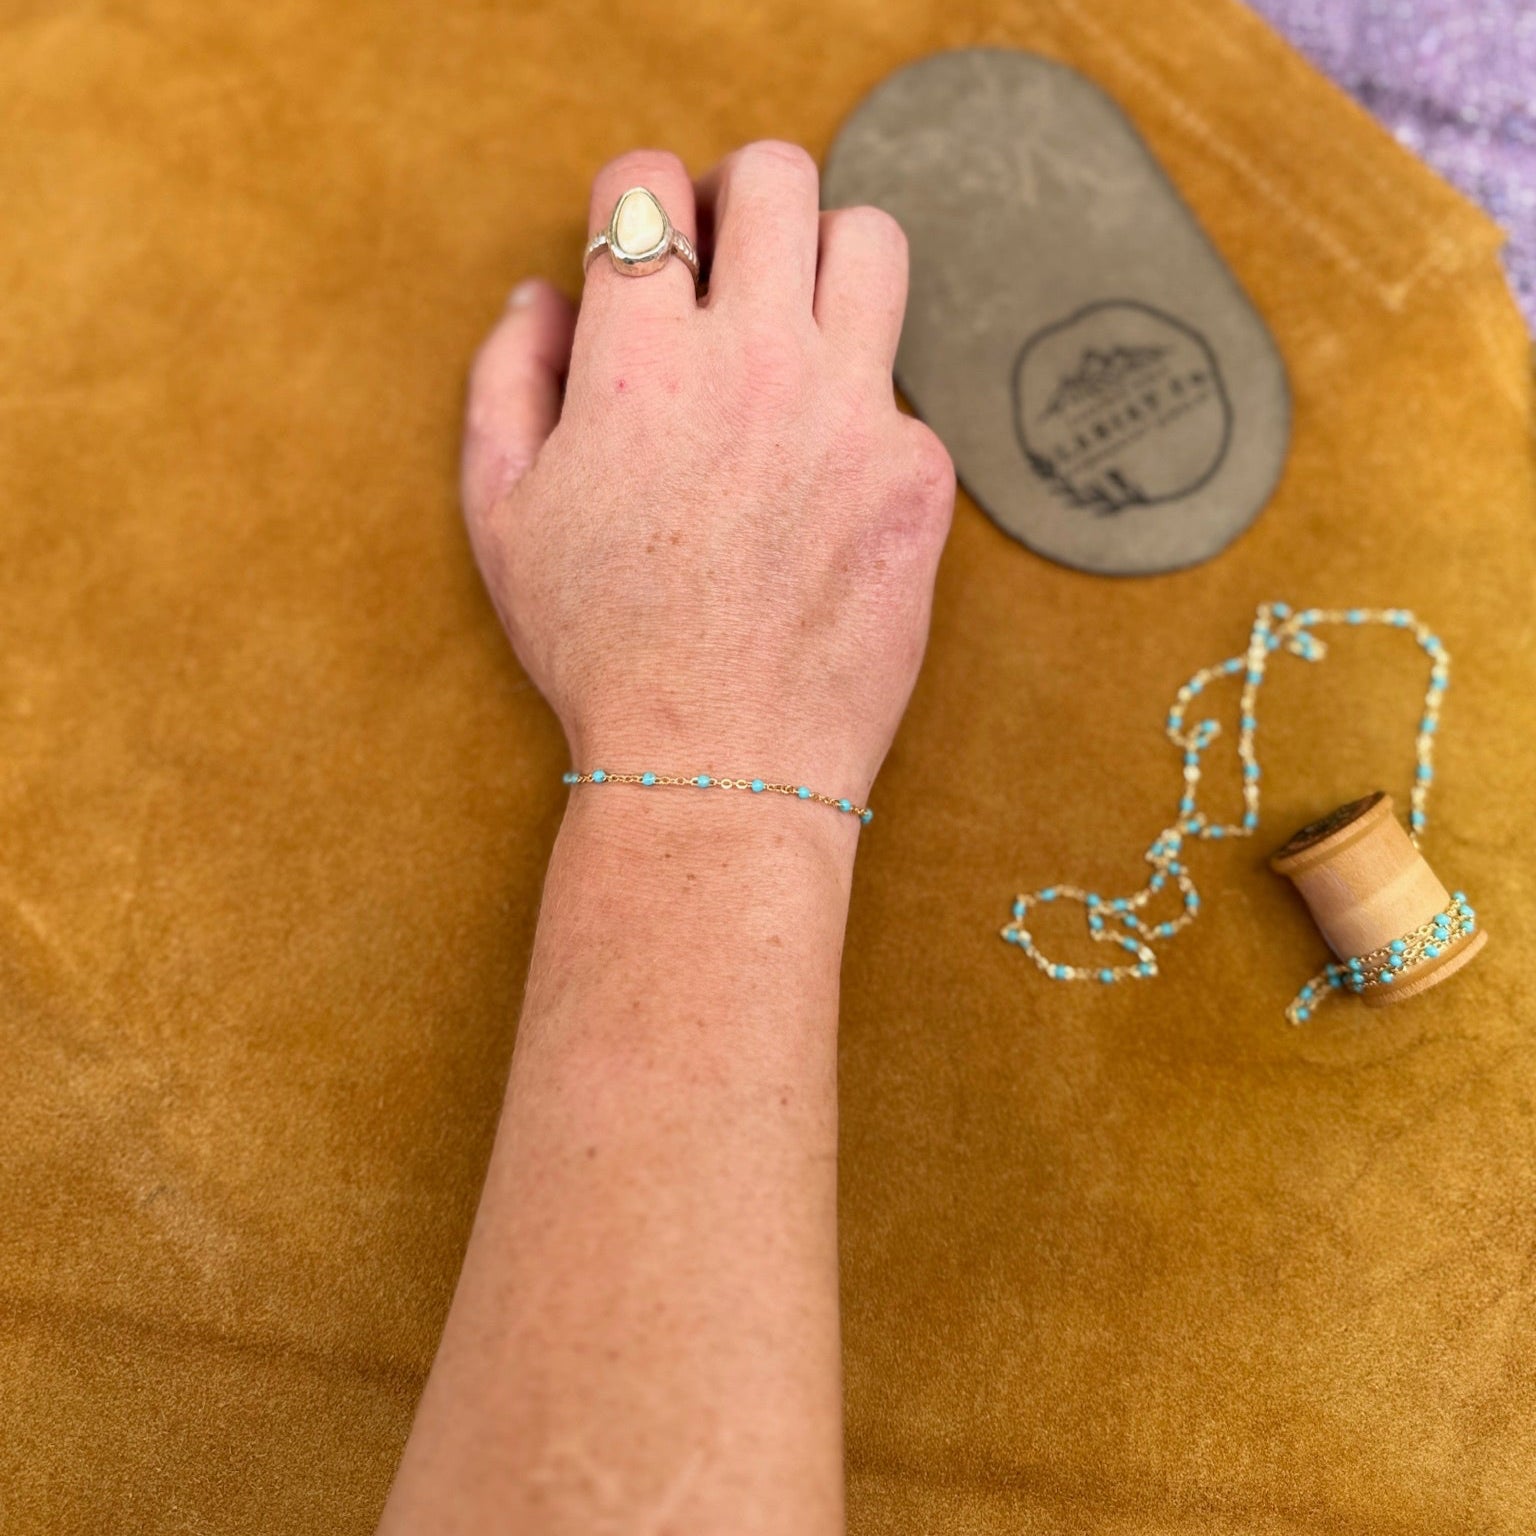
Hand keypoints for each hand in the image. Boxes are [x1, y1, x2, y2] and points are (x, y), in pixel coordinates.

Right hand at [460, 141, 954, 810]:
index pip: (646, 183)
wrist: (720, 763)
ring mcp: (852, 413)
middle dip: (743, 195)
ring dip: (828, 261)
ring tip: (797, 326)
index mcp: (640, 362)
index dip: (637, 195)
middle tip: (728, 253)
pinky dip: (860, 408)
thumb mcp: (504, 518)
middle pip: (778, 178)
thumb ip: (507, 381)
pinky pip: (902, 389)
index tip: (643, 239)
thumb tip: (542, 296)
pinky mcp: (918, 473)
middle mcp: (754, 362)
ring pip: (872, 244)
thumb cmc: (600, 649)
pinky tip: (823, 479)